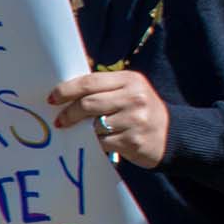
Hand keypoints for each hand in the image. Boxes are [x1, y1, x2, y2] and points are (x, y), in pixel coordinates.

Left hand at [50, 71, 169, 167]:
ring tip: (82, 132)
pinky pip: (102, 143)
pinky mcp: (133, 141)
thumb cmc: (139, 110)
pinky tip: (96, 142)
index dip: (66, 90)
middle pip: (88, 103)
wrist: (171, 134)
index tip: (52, 99)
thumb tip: (63, 93)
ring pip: (93, 125)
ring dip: (83, 131)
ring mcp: (135, 120)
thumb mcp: (128, 91)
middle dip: (69, 113)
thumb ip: (102, 89)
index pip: (90, 82)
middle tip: (60, 121)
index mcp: (130, 80)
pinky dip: (94, 143)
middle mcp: (135, 98)